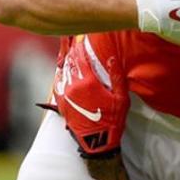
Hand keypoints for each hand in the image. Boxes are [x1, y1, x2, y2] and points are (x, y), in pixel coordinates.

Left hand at [52, 33, 128, 157]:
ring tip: (69, 51)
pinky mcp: (62, 103)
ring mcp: (65, 95)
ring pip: (63, 71)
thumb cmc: (112, 120)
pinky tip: (63, 70)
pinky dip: (61, 74)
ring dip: (67, 61)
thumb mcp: (121, 97)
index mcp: (88, 82)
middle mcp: (73, 86)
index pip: (81, 56)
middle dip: (73, 50)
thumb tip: (112, 57)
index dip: (81, 45)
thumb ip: (116, 76)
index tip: (82, 36)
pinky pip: (58, 84)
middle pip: (70, 62)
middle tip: (74, 40)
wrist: (97, 142)